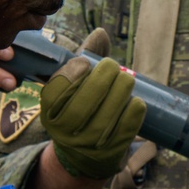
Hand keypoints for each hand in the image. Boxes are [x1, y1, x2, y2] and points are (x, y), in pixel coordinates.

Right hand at [41, 30, 145, 178]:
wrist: (83, 154)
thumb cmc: (80, 108)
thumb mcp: (75, 86)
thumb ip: (86, 58)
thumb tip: (100, 34)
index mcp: (50, 111)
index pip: (57, 90)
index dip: (73, 73)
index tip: (86, 63)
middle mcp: (63, 131)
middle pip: (82, 105)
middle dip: (102, 79)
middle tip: (114, 67)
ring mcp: (86, 145)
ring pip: (104, 119)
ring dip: (120, 93)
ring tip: (127, 80)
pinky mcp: (108, 154)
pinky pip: (123, 133)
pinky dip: (133, 114)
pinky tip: (137, 102)